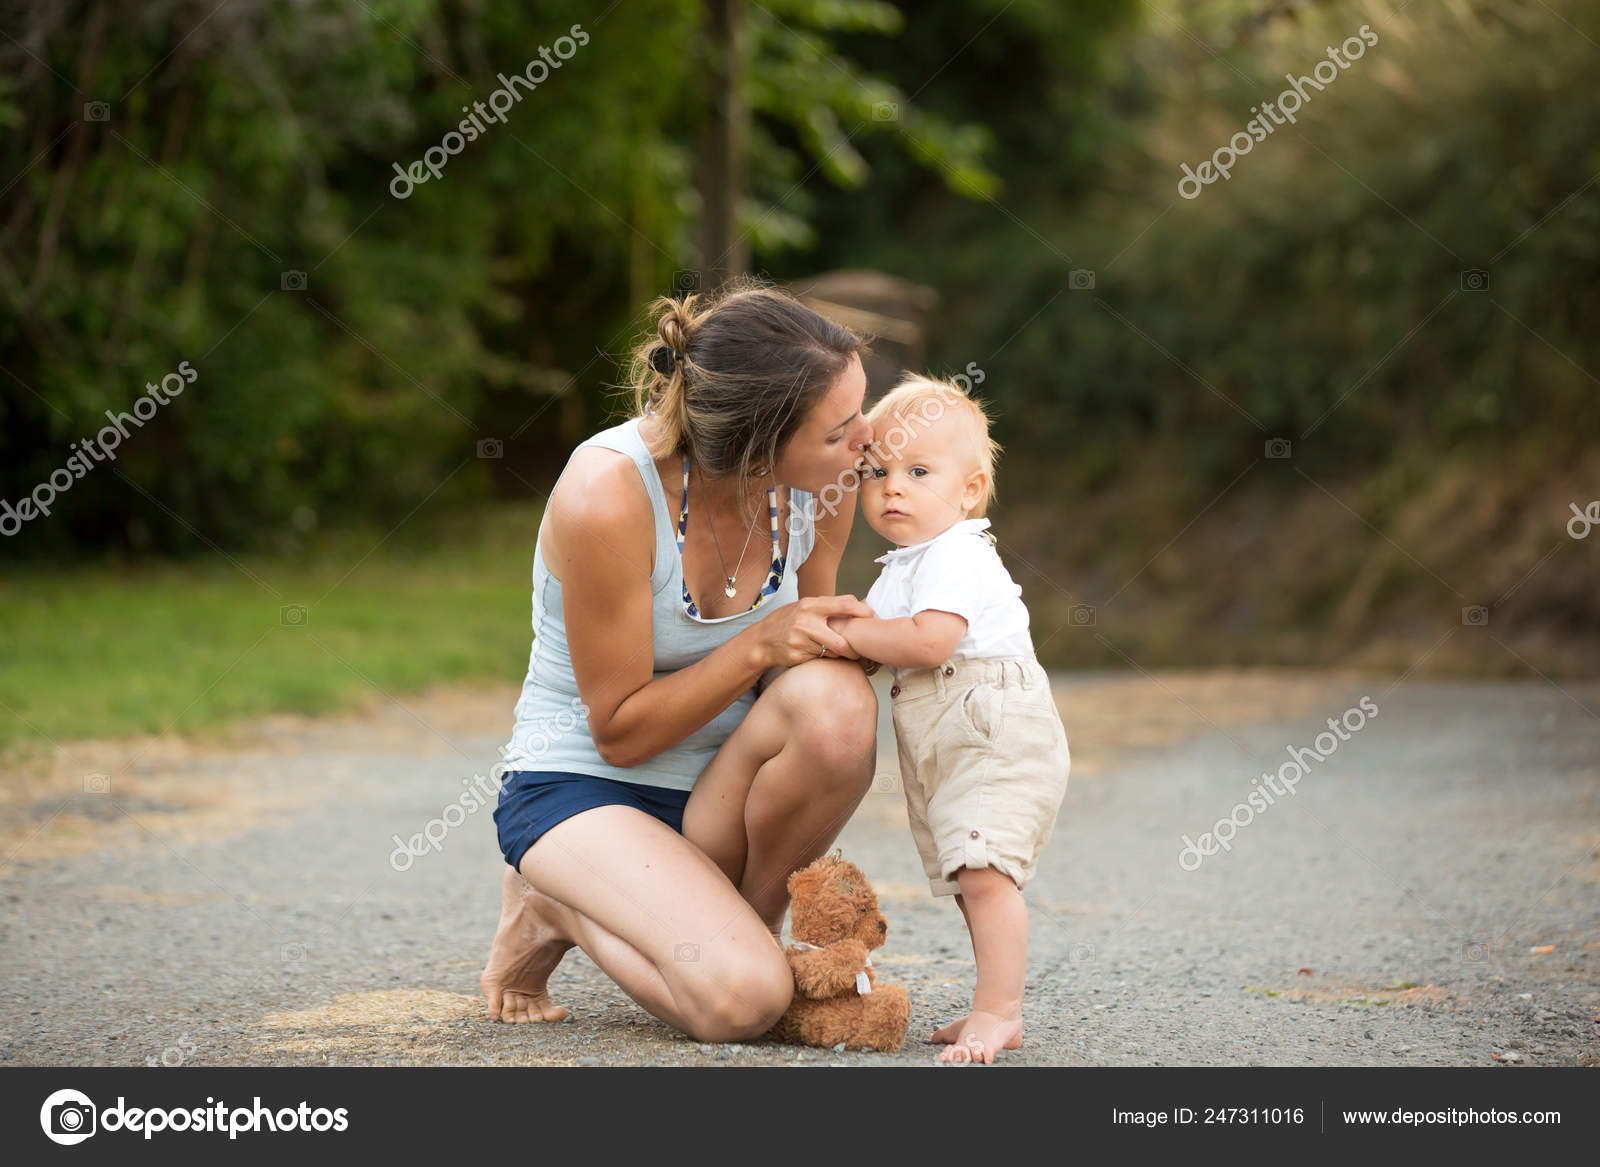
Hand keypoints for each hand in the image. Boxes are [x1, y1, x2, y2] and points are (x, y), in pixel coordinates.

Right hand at [753, 595, 875, 668]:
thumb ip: (828, 605)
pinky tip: (819, 654)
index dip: (862, 611)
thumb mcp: (805, 606)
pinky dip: (826, 658)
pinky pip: (821, 659)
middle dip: (854, 647)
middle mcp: (805, 622)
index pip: (844, 605)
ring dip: (839, 653)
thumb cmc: (789, 620)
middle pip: (842, 640)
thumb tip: (859, 603)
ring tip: (836, 649)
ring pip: (833, 652)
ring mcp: (800, 641)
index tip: (873, 616)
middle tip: (860, 647)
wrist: (762, 640)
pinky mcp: (797, 656)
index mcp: (810, 605)